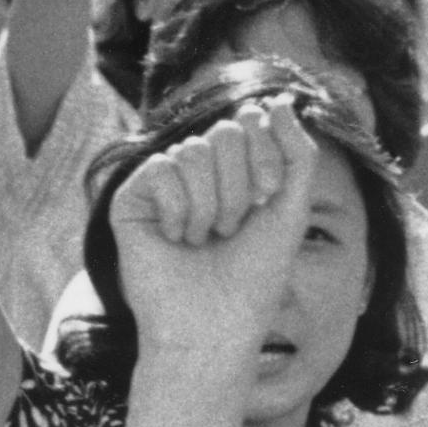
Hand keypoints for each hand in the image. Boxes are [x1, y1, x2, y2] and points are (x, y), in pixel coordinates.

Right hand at [110, 91, 320, 371]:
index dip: (266, 157)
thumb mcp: (290, 208)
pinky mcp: (131, 199)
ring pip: (193, 150)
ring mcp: (164, 184)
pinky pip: (160, 168)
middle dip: (240, 184)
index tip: (268, 199)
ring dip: (211, 202)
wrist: (215, 325)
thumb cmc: (255, 274)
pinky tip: (176, 238)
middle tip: (232, 227)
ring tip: (204, 238)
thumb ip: (296, 153)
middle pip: (225, 132)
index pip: (252, 124)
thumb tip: (281, 101)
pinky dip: (179, 207)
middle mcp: (200, 173)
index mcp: (238, 172)